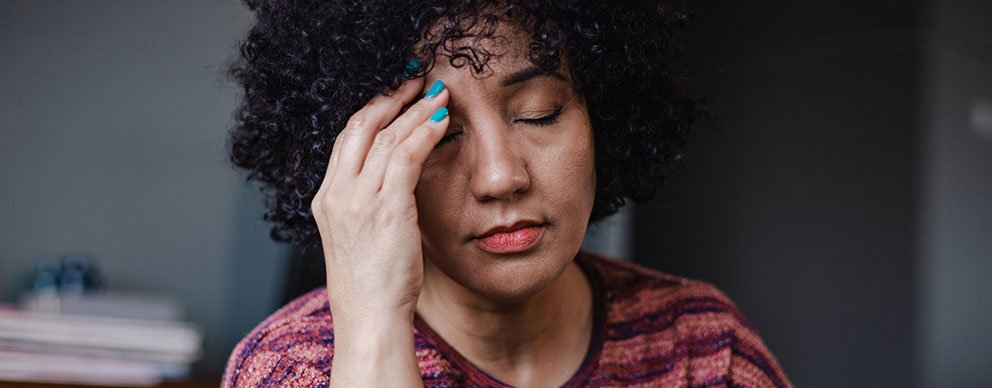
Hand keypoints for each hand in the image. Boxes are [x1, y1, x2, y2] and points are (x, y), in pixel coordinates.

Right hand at [310, 77, 448, 327]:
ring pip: (385, 135)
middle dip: (389, 98)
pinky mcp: (384, 207)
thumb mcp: (364, 237)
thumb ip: (374, 204)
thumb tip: (402, 179)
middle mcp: (335, 192)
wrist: (368, 318)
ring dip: (414, 109)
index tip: (395, 96)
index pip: (346, 139)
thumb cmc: (373, 285)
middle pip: (359, 126)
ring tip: (437, 93)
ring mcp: (356, 199)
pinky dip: (424, 132)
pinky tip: (441, 120)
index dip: (372, 111)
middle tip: (416, 81)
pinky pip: (405, 155)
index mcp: (326, 198)